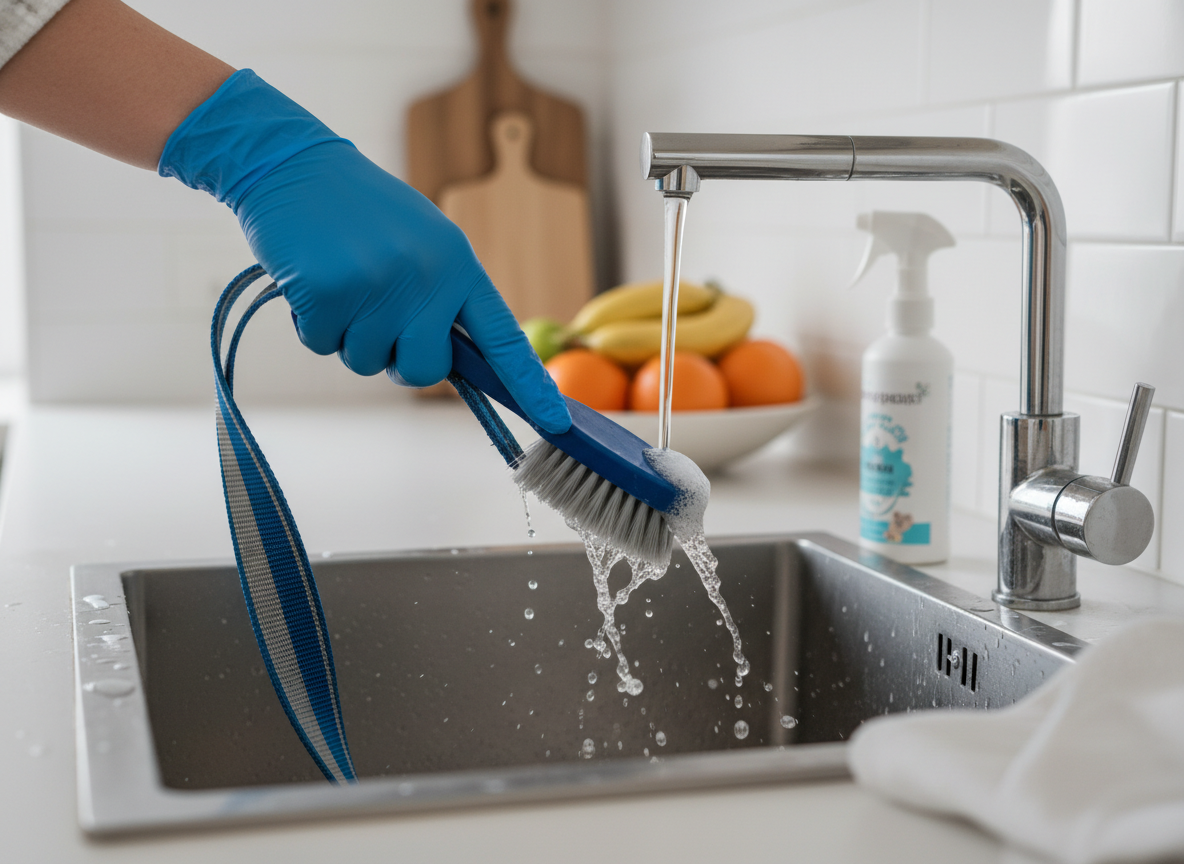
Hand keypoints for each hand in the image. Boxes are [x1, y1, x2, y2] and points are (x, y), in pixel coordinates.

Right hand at [159, 70, 570, 434]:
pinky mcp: (329, 293)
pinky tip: (312, 278)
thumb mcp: (421, 242)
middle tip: (376, 316)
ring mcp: (378, 285)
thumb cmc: (358, 211)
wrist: (290, 163)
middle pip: (424, 371)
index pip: (502, 337)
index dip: (529, 385)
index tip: (554, 422)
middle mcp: (426, 277)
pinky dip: (311, 324)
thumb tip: (444, 360)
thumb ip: (441, 297)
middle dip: (397, 360)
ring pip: (367, 363)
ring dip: (347, 336)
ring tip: (341, 280)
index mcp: (457, 264)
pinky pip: (322, 345)